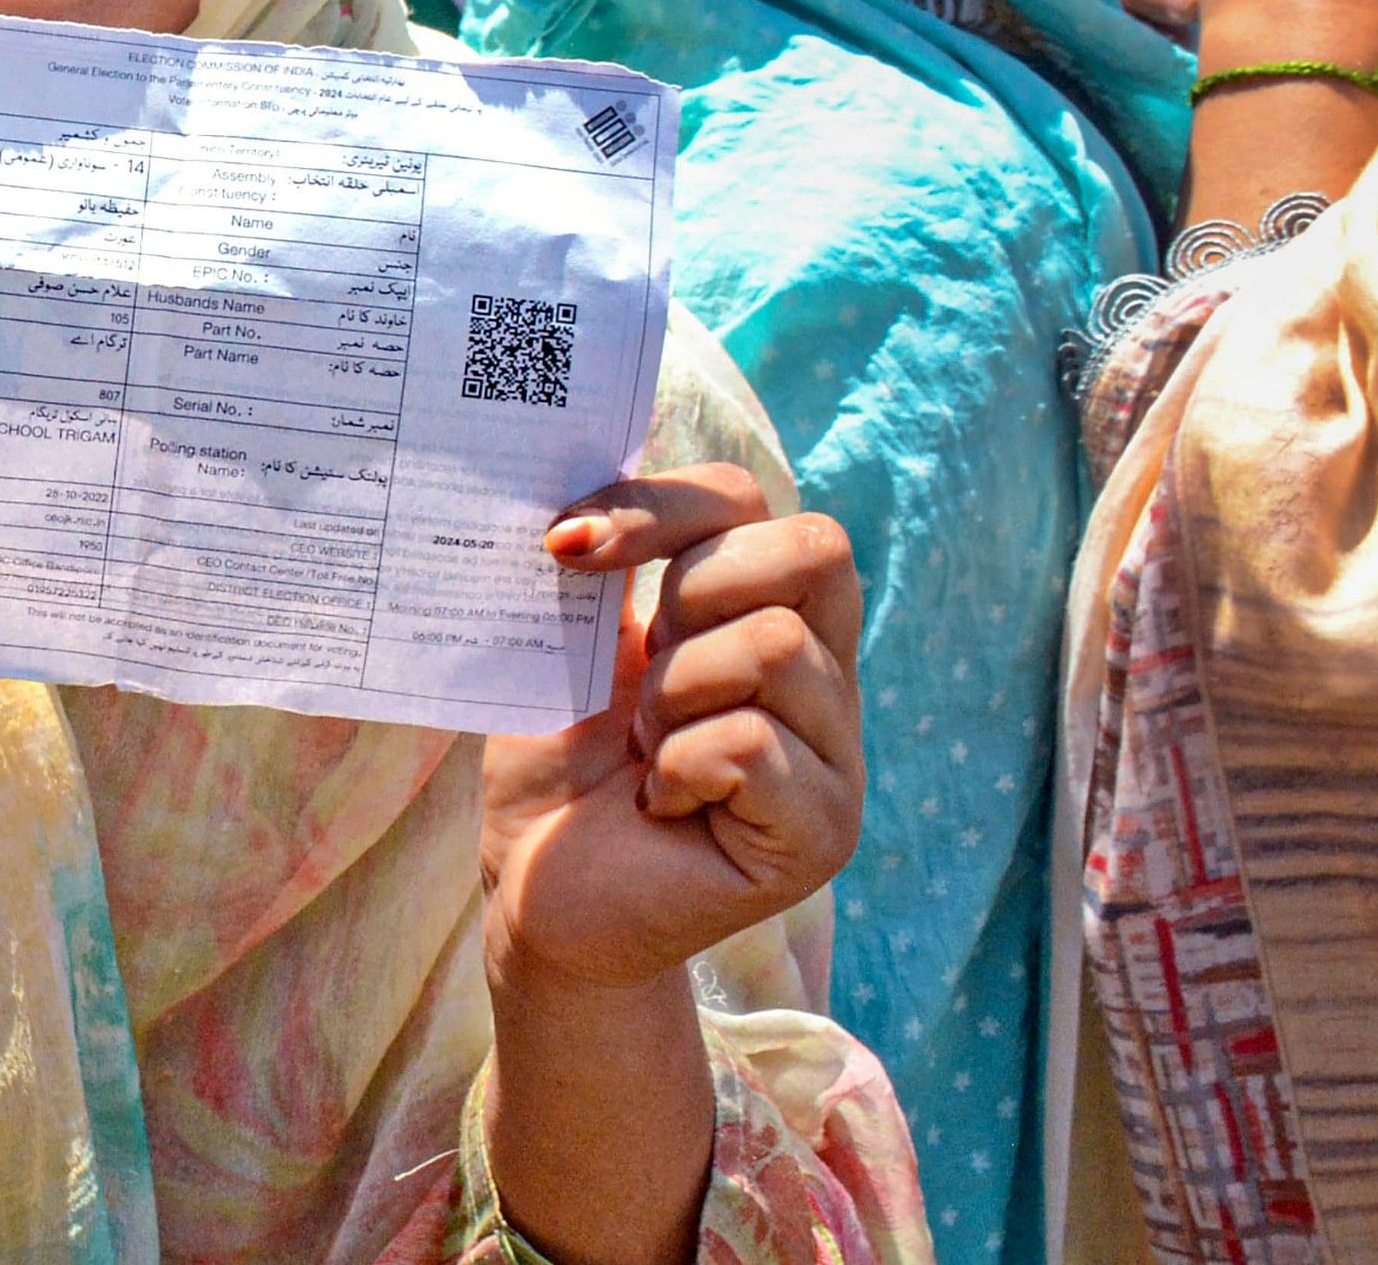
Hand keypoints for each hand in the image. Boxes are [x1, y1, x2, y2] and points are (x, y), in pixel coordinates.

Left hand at [480, 467, 861, 993]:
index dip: (658, 506)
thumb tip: (597, 486)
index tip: (565, 546)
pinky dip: (679, 768)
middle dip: (693, 592)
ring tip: (646, 750)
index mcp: (765, 608)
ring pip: (773, 646)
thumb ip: (609, 561)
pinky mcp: (825, 831)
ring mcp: (838, 754)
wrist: (539, 891)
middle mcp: (823, 672)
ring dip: (673, 695)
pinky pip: (753, 743)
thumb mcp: (572, 641)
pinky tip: (662, 804)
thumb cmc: (559, 763)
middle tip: (640, 673)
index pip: (747, 498)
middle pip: (813, 548)